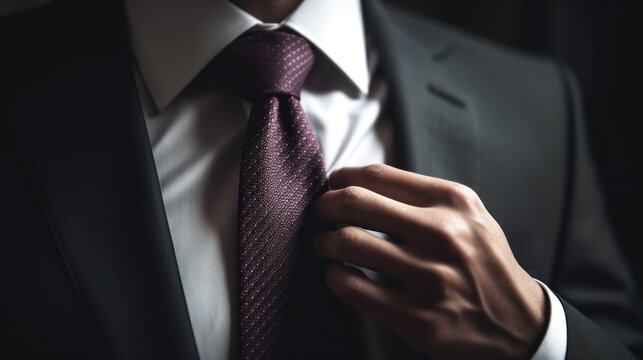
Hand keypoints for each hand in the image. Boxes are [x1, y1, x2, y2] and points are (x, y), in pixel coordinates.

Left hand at [314, 164, 546, 359]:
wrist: (518, 320)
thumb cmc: (481, 259)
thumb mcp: (467, 214)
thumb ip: (420, 196)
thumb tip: (356, 183)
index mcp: (453, 202)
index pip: (376, 176)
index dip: (342, 178)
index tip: (333, 185)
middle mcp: (444, 236)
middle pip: (356, 203)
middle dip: (325, 205)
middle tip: (322, 212)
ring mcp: (431, 280)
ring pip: (349, 244)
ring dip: (325, 242)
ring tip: (326, 244)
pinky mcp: (418, 320)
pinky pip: (355, 289)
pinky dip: (336, 277)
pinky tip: (338, 274)